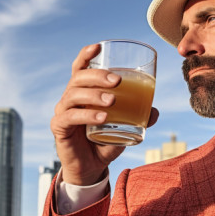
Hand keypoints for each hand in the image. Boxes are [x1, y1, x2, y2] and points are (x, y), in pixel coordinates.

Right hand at [51, 44, 158, 185]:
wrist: (91, 168)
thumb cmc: (105, 142)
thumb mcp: (125, 129)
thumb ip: (140, 118)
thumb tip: (155, 111)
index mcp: (83, 92)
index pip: (80, 68)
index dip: (86, 55)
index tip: (98, 47)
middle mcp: (70, 98)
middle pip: (78, 78)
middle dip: (98, 75)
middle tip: (118, 81)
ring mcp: (62, 112)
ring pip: (73, 94)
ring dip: (94, 95)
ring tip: (112, 101)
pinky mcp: (59, 128)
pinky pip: (70, 117)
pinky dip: (86, 115)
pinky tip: (102, 118)